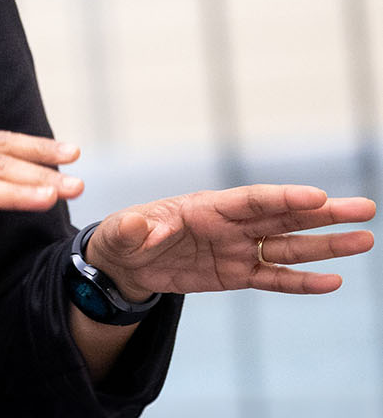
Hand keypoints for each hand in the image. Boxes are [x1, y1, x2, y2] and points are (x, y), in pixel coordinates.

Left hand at [86, 185, 376, 299]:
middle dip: (323, 214)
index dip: (284, 198)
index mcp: (205, 207)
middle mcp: (230, 226)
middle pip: (283, 218)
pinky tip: (333, 281)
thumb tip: (142, 227)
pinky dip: (303, 282)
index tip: (317, 196)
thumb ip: (134, 230)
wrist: (125, 263)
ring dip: (326, 246)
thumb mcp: (120, 234)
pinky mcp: (237, 275)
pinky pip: (275, 279)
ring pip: (289, 246)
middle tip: (364, 208)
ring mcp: (238, 250)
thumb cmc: (123, 238)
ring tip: (364, 239)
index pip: (252, 200)